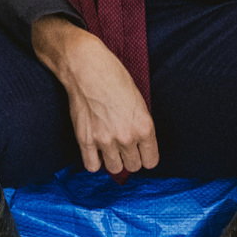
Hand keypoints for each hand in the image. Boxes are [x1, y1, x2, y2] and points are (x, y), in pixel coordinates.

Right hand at [42, 20, 158, 173]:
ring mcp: (105, 140)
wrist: (87, 67)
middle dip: (130, 157)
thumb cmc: (114, 77)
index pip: (151, 161)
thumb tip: (139, 144)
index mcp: (144, 126)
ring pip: (114, 169)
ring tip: (110, 147)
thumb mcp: (138, 100)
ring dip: (113, 160)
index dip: (146, 156)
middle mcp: (127, 137)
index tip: (140, 151)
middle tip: (123, 146)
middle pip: (133, 166)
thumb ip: (140, 125)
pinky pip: (92, 166)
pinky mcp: (85, 140)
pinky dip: (94, 161)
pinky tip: (95, 150)